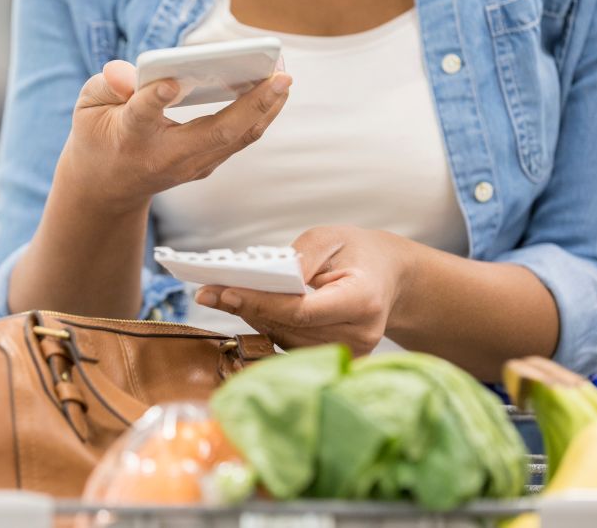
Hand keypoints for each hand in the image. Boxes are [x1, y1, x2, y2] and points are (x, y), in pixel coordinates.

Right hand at [58, 60, 290, 211]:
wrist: (108, 187)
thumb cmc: (99, 135)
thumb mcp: (89, 106)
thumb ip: (108, 84)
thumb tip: (130, 71)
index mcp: (130, 137)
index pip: (142, 117)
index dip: (154, 100)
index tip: (169, 81)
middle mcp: (165, 156)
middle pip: (215, 132)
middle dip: (252, 104)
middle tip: (281, 76)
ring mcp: (189, 165)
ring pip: (237, 138)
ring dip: (267, 108)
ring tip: (286, 76)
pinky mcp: (204, 164)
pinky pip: (239, 139)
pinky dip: (260, 115)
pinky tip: (275, 90)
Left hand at [195, 226, 412, 355]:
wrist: (387, 276)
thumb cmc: (356, 252)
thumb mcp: (330, 238)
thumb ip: (299, 256)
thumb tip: (265, 278)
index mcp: (363, 300)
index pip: (302, 310)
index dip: (262, 302)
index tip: (226, 291)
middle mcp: (360, 334)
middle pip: (289, 327)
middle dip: (247, 308)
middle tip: (209, 292)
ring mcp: (350, 352)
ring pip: (284, 339)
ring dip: (253, 318)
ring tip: (228, 295)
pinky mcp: (337, 360)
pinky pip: (290, 345)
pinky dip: (267, 326)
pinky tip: (253, 308)